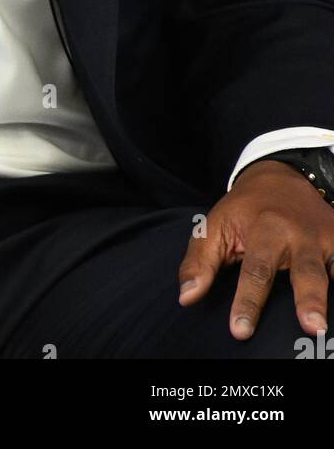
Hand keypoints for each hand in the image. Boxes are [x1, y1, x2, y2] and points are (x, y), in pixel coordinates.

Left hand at [177, 159, 333, 339]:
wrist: (282, 175)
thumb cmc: (244, 209)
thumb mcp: (215, 225)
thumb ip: (200, 262)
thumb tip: (187, 298)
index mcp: (264, 228)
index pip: (255, 271)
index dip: (247, 302)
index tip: (240, 332)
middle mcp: (299, 234)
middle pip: (305, 271)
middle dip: (309, 299)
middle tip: (311, 327)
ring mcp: (325, 239)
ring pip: (333, 269)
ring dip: (332, 297)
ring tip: (329, 325)